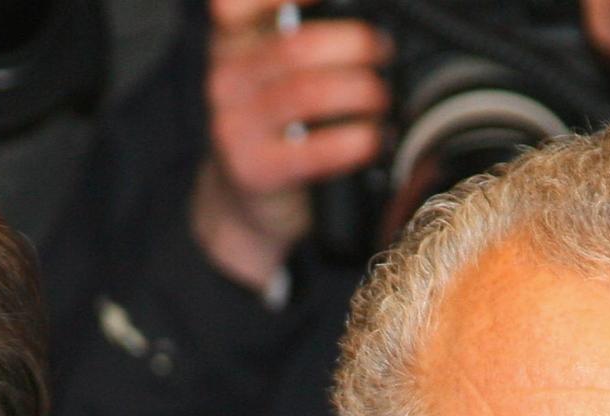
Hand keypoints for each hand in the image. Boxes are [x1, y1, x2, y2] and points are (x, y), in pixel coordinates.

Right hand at [190, 0, 389, 291]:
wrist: (245, 202)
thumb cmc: (275, 128)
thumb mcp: (274, 73)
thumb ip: (302, 40)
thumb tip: (368, 20)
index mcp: (233, 43)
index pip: (234, 3)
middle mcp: (227, 80)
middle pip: (297, 45)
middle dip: (356, 43)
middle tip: (383, 51)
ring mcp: (234, 127)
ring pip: (309, 93)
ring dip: (362, 91)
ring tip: (382, 98)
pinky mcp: (254, 170)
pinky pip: (316, 150)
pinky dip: (358, 141)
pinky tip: (374, 139)